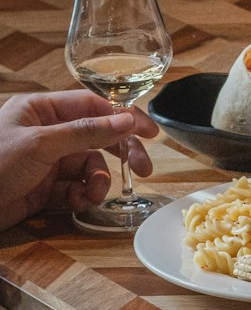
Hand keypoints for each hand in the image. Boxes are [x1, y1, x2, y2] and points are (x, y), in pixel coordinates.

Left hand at [0, 91, 158, 231]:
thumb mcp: (42, 144)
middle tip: (142, 170)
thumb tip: (127, 120)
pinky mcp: (43, 190)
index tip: (150, 132)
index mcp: (41, 110)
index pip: (92, 106)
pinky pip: (75, 190)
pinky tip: (80, 203)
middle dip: (119, 154)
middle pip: (96, 138)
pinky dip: (82, 197)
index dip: (123, 117)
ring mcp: (45, 162)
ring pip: (88, 167)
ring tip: (93, 194)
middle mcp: (46, 133)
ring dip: (98, 182)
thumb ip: (87, 132)